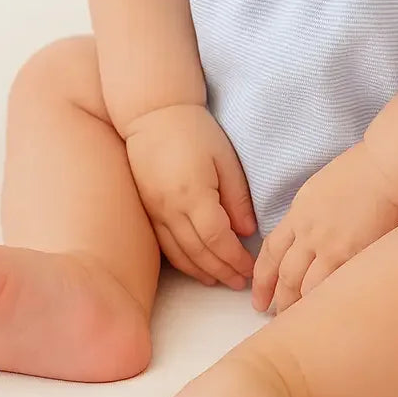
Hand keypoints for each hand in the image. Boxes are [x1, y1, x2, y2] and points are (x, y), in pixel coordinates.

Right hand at [125, 103, 256, 288]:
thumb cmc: (194, 130)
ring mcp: (154, 211)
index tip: (251, 267)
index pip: (216, 239)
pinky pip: (164, 244)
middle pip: (198, 253)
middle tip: (240, 282)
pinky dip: (182, 261)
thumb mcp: (224, 159)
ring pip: (179, 253)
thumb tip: (247, 232)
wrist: (152, 114)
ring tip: (221, 281)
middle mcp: (170, 208)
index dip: (234, 258)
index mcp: (193, 194)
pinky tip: (195, 267)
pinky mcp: (147, 209)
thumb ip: (236, 197)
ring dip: (201, 271)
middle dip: (221, 271)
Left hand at [252, 141, 397, 314]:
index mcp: (299, 214)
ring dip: (301, 308)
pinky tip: (328, 314)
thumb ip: (306, 216)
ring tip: (302, 324)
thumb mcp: (318, 189)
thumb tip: (302, 238)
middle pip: (286, 276)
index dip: (261, 280)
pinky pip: (335, 287)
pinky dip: (327, 302)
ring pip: (307, 288)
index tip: (258, 298)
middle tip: (277, 318)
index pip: (270, 253)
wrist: (387, 168)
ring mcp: (332, 247)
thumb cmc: (361, 171)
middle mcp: (310, 233)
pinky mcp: (355, 256)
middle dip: (279, 301)